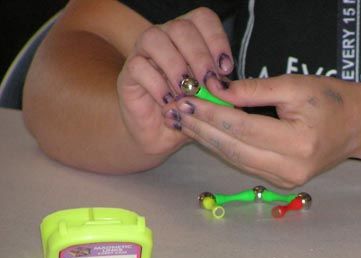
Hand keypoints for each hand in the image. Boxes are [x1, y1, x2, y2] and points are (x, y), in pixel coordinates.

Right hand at [117, 7, 234, 157]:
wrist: (161, 133)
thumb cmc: (190, 111)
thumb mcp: (212, 100)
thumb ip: (221, 89)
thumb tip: (231, 87)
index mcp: (191, 37)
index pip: (203, 19)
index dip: (217, 40)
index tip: (226, 69)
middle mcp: (167, 37)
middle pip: (181, 28)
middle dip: (200, 57)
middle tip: (209, 83)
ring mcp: (144, 51)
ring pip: (155, 39)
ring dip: (176, 66)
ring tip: (188, 92)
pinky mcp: (129, 71)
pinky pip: (139, 66)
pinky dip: (158, 85)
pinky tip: (171, 101)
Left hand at [165, 75, 360, 186]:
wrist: (357, 127)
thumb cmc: (331, 101)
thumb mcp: (295, 86)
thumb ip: (255, 90)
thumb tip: (217, 90)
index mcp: (299, 143)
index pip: (243, 128)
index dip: (211, 115)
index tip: (187, 100)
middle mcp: (291, 168)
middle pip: (234, 149)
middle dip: (202, 130)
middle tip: (176, 113)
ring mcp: (287, 180)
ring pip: (237, 160)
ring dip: (208, 141)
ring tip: (184, 122)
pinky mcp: (282, 182)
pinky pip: (246, 164)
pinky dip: (224, 148)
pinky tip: (207, 134)